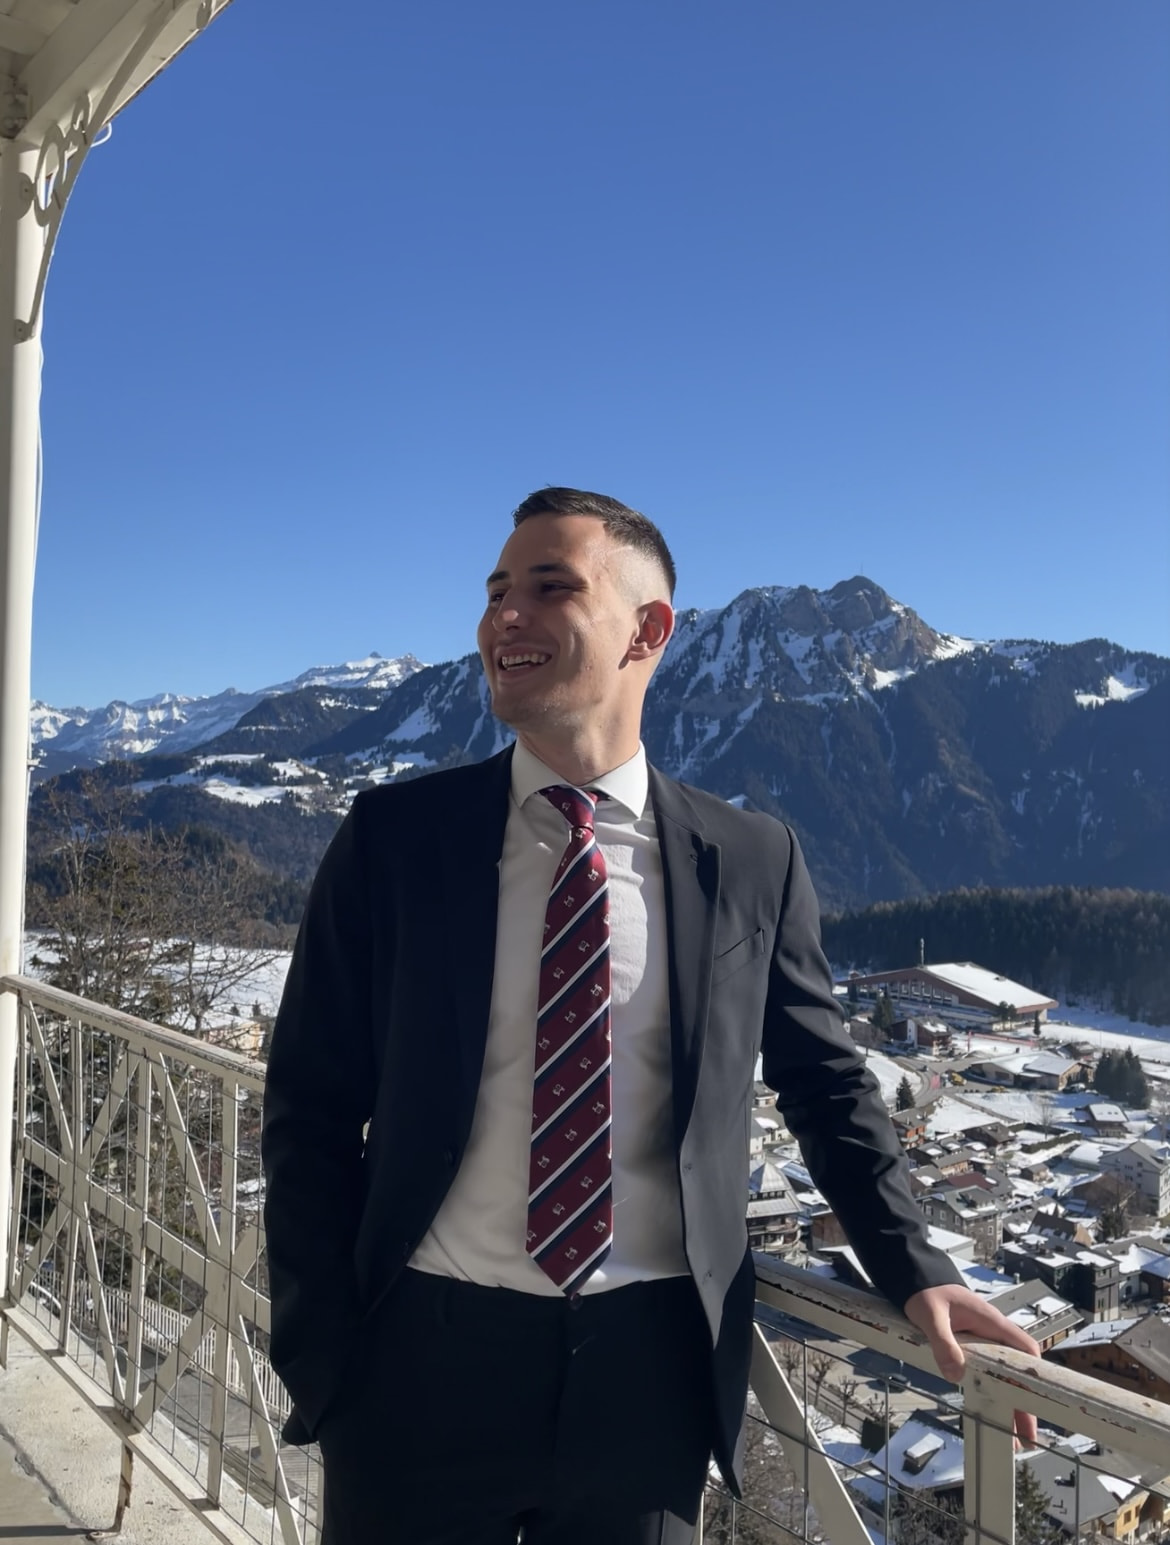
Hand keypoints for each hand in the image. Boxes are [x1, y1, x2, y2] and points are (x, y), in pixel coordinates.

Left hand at [903, 1283, 1040, 1445]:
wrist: (918, 1279)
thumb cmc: (927, 1293)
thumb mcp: (930, 1316)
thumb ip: (942, 1342)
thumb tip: (955, 1374)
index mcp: (991, 1322)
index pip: (1025, 1349)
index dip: (1034, 1375)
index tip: (1037, 1403)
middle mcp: (994, 1332)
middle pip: (1018, 1370)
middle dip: (1024, 1401)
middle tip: (1026, 1437)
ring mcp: (985, 1340)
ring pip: (1005, 1373)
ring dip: (1010, 1400)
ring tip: (1012, 1435)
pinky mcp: (974, 1345)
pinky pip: (990, 1370)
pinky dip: (994, 1391)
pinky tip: (992, 1409)